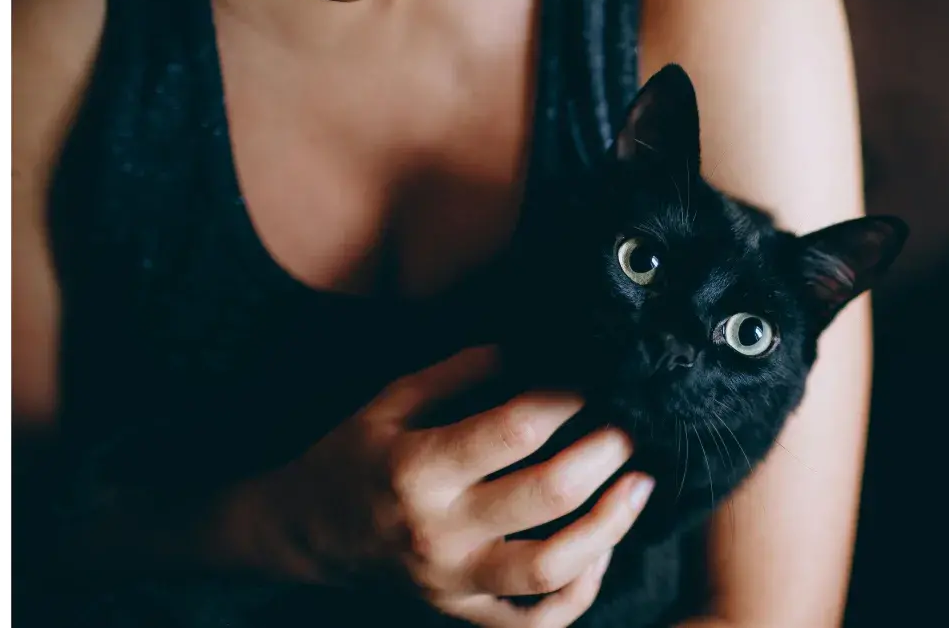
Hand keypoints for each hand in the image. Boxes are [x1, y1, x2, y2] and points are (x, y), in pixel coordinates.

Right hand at [250, 346, 654, 627]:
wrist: (309, 532)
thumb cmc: (357, 455)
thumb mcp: (392, 399)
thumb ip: (461, 371)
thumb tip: (533, 348)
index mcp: (419, 467)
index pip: (516, 428)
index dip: (567, 397)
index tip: (592, 378)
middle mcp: (439, 530)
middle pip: (548, 495)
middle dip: (605, 453)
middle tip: (631, 427)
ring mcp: (455, 581)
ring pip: (553, 569)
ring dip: (611, 525)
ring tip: (639, 485)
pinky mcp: (465, 612)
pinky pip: (538, 620)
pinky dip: (582, 589)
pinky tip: (602, 550)